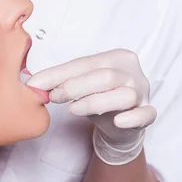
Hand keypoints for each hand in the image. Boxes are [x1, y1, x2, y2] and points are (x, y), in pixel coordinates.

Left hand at [26, 49, 156, 165]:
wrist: (120, 123)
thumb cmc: (100, 97)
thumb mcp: (81, 84)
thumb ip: (62, 80)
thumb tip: (33, 83)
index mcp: (117, 57)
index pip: (85, 64)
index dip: (59, 74)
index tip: (36, 84)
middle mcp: (132, 72)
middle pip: (105, 76)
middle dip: (74, 87)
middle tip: (54, 97)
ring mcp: (143, 93)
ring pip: (123, 95)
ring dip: (94, 102)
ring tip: (74, 109)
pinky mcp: (147, 113)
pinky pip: (146, 114)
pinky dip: (132, 118)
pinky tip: (118, 121)